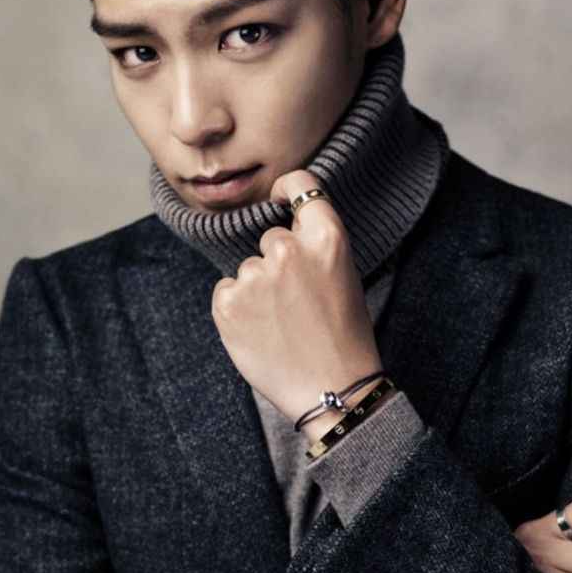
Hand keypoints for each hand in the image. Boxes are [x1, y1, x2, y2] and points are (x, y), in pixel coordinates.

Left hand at [211, 170, 382, 424]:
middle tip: (297, 302)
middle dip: (277, 263)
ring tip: (283, 324)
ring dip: (257, 290)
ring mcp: (255, 276)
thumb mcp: (344, 275)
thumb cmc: (343, 335)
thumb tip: (281, 220)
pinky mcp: (228, 302)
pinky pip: (227, 292)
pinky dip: (238, 310)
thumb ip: (314, 242)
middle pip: (269, 239)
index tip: (280, 200)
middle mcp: (288, 250)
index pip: (300, 184)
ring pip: (247, 269)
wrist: (331, 389)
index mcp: (326, 238)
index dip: (287, 190)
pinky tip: (263, 332)